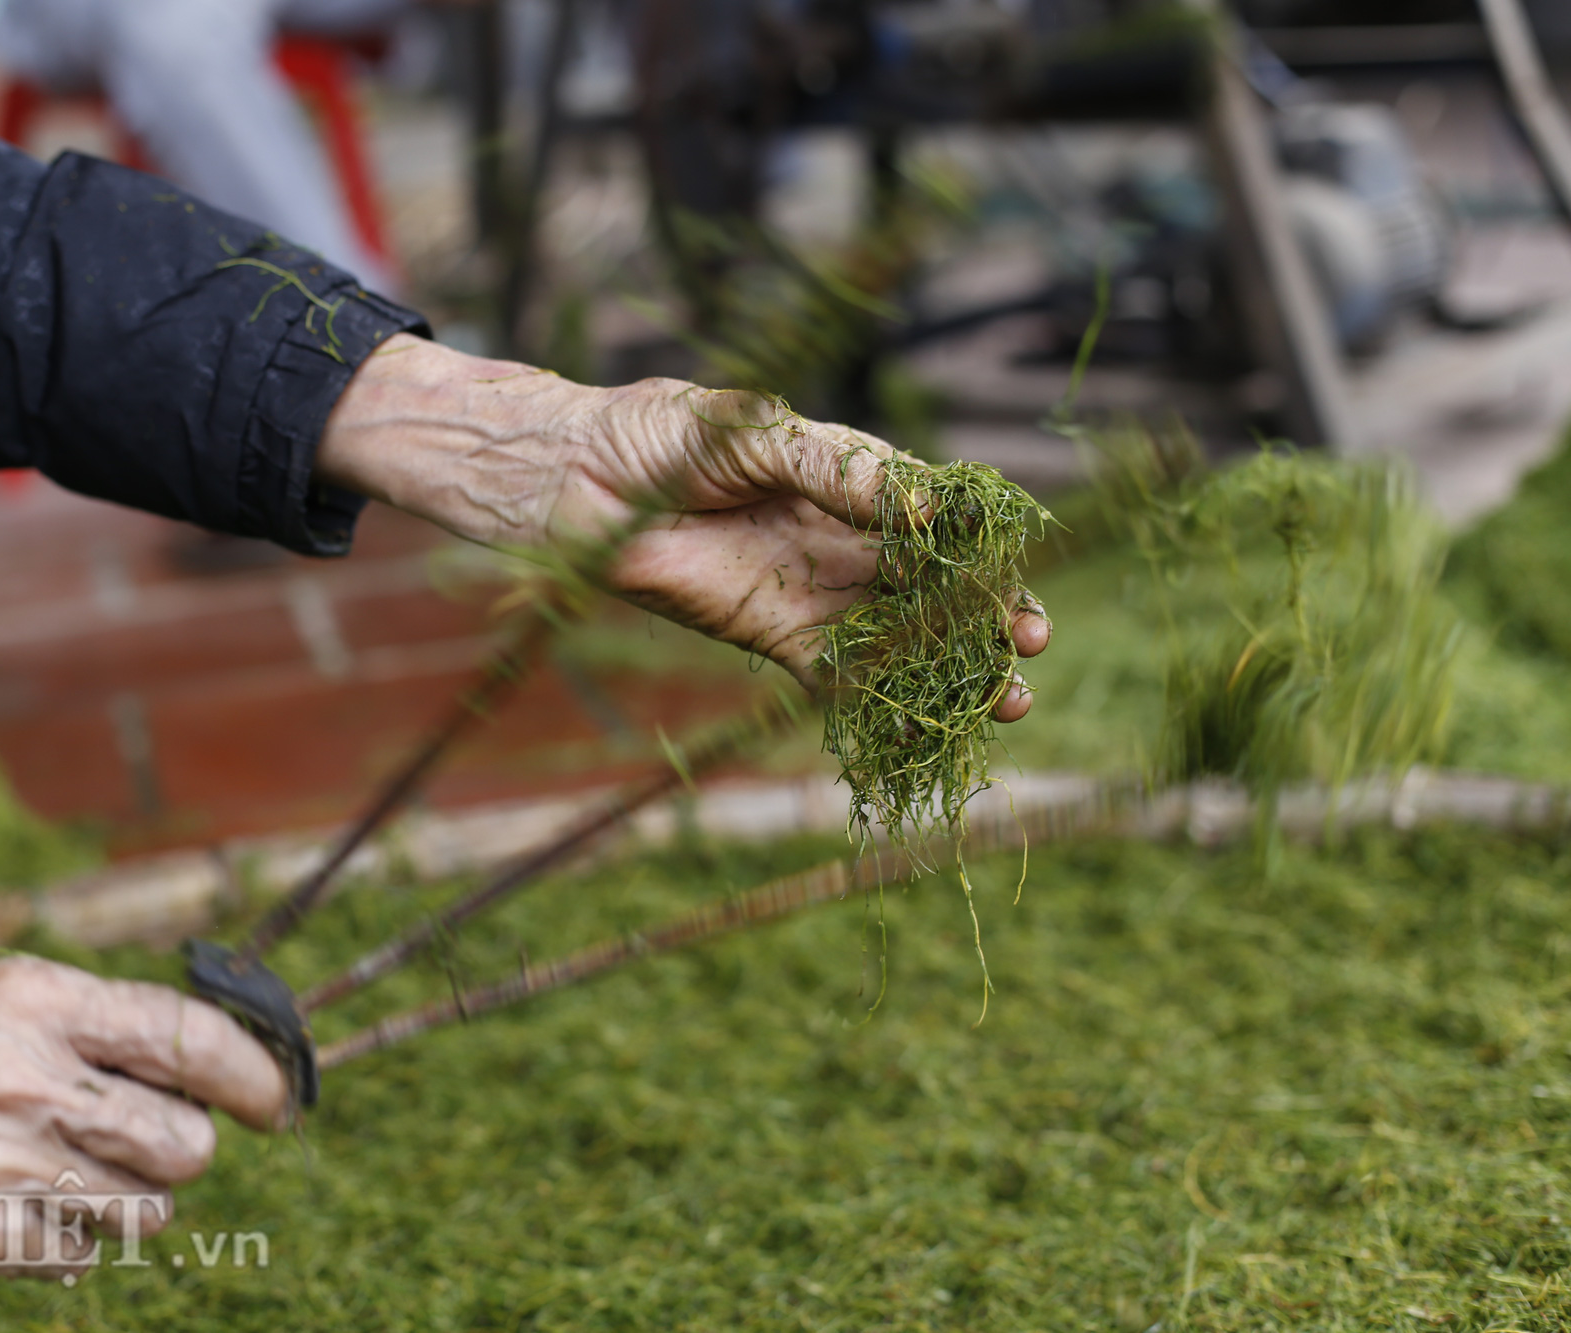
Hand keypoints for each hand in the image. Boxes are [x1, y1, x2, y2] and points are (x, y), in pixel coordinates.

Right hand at [0, 956, 284, 1283]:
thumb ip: (91, 1019)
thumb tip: (212, 1055)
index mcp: (32, 999)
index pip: (185, 1035)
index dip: (254, 1073)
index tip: (279, 1099)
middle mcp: (21, 1077)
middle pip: (186, 1141)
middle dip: (185, 1149)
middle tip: (149, 1142)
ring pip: (146, 1208)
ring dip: (126, 1199)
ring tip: (61, 1172)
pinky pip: (83, 1257)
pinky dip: (66, 1243)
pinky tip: (14, 1208)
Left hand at [316, 334, 1049, 712]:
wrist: (575, 482)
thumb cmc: (660, 434)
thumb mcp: (752, 432)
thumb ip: (832, 467)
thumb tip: (919, 506)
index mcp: (852, 475)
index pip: (940, 515)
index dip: (986, 547)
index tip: (1023, 573)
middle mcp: (845, 536)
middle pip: (937, 584)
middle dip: (990, 616)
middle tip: (1030, 648)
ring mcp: (812, 589)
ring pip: (902, 635)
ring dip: (954, 667)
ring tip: (1007, 702)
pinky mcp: (772, 635)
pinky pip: (838, 673)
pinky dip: (881, 699)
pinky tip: (924, 723)